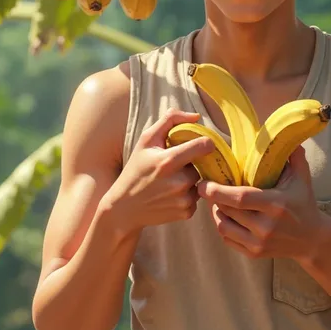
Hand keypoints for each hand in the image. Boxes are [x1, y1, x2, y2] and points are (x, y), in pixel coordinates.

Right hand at [104, 108, 214, 236]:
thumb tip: (196, 117)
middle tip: (173, 167)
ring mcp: (184, 199)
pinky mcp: (187, 212)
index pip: (203, 145)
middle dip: (191, 163)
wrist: (125, 208)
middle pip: (201, 164)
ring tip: (171, 182)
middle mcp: (179, 181)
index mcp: (169, 161)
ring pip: (199, 180)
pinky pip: (197, 197)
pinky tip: (171, 195)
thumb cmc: (136, 169)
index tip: (200, 144)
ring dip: (190, 179)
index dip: (205, 142)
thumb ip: (170, 120)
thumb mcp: (146, 140)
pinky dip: (188, 194)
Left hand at [197, 145, 330, 262]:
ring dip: (216, 212)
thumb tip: (284, 133)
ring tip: (217, 200)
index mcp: (275, 204)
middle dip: (214, 198)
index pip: (241, 198)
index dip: (218, 191)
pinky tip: (225, 215)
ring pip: (224, 227)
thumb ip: (294, 155)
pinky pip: (228, 239)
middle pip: (228, 211)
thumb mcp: (302, 178)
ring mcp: (259, 243)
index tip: (203, 183)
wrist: (312, 239)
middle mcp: (266, 226)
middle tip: (207, 186)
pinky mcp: (254, 254)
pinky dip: (222, 226)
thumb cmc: (303, 203)